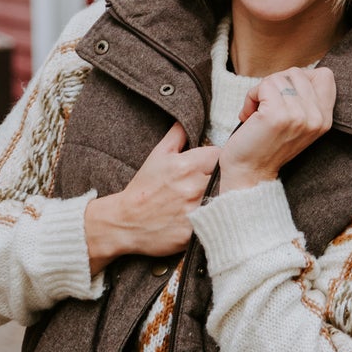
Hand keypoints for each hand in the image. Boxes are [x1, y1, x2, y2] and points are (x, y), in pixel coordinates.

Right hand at [84, 123, 218, 268]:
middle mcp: (194, 186)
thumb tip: (187, 120)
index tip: (214, 166)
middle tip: (214, 184)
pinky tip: (208, 218)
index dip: (219, 160)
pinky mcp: (195, 231)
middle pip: (226, 178)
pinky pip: (215, 222)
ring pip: (224, 200)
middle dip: (223, 179)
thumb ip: (176, 135)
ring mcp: (195, 210)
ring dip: (221, 199)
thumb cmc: (143, 188)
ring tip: (212, 200)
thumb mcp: (157, 156)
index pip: (221, 155)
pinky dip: (214, 219)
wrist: (125, 222)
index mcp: (187, 165)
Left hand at [217, 66, 335, 192]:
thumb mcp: (298, 123)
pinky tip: (248, 115)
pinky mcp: (278, 115)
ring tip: (257, 113)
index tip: (285, 96)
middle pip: (297, 72)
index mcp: (325, 119)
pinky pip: (263, 86)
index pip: (325, 76)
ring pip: (279, 77)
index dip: (301, 78)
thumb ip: (305, 100)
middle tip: (266, 106)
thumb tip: (296, 73)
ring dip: (261, 91)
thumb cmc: (267, 144)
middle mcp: (316, 118)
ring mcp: (299, 116)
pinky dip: (251, 97)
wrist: (250, 172)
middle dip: (276, 84)